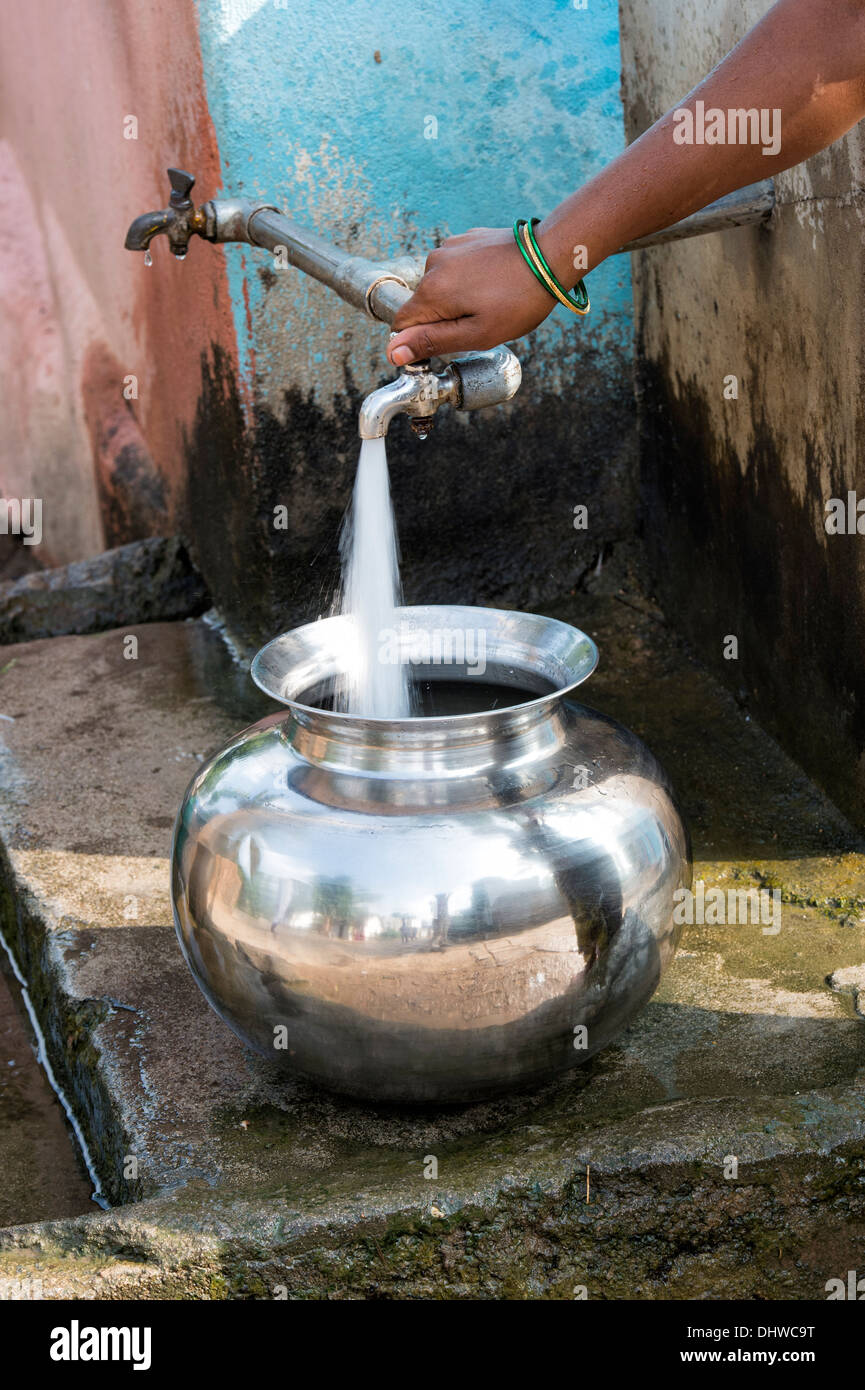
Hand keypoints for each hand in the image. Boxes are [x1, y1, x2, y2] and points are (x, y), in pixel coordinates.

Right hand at [387, 227, 555, 364]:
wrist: (550, 256)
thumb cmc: (517, 301)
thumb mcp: (475, 334)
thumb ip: (431, 342)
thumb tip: (393, 352)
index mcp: (431, 292)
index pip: (402, 325)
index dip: (419, 342)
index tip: (449, 344)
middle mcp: (432, 265)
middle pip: (422, 305)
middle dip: (443, 319)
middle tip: (480, 322)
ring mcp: (449, 248)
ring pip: (440, 286)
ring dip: (457, 298)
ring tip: (490, 300)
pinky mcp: (465, 239)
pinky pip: (456, 268)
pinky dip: (468, 279)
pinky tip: (493, 282)